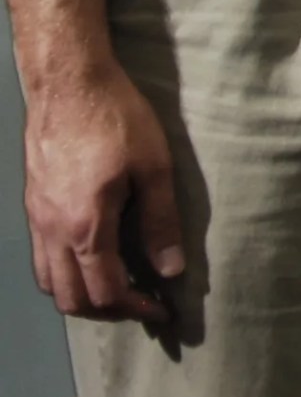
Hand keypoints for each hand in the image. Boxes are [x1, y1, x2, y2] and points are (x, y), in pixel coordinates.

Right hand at [25, 54, 177, 323]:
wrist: (68, 85)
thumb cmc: (116, 119)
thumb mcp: (155, 167)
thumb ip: (161, 222)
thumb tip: (172, 269)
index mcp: (86, 227)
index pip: (106, 291)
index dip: (136, 309)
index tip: (162, 310)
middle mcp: (53, 232)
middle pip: (71, 299)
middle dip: (108, 312)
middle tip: (142, 306)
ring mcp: (37, 220)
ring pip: (49, 283)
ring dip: (81, 296)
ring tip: (118, 288)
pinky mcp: (32, 206)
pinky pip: (41, 259)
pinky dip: (63, 274)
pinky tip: (91, 260)